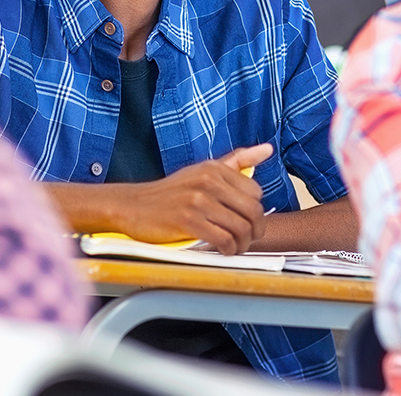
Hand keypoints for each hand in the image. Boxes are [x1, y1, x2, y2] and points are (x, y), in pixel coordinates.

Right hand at [116, 143, 273, 254]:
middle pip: (253, 211)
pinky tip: (221, 250)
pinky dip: (228, 250)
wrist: (132, 206)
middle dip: (255, 231)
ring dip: (242, 244)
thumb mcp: (203, 170)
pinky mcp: (188, 220)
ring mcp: (198, 200)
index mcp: (214, 168)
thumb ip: (237, 160)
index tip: (247, 221)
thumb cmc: (170, 193)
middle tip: (247, 240)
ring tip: (234, 248)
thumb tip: (267, 149)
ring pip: (240, 228)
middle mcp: (208, 181)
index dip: (254, 211)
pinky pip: (223, 240)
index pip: (256, 192)